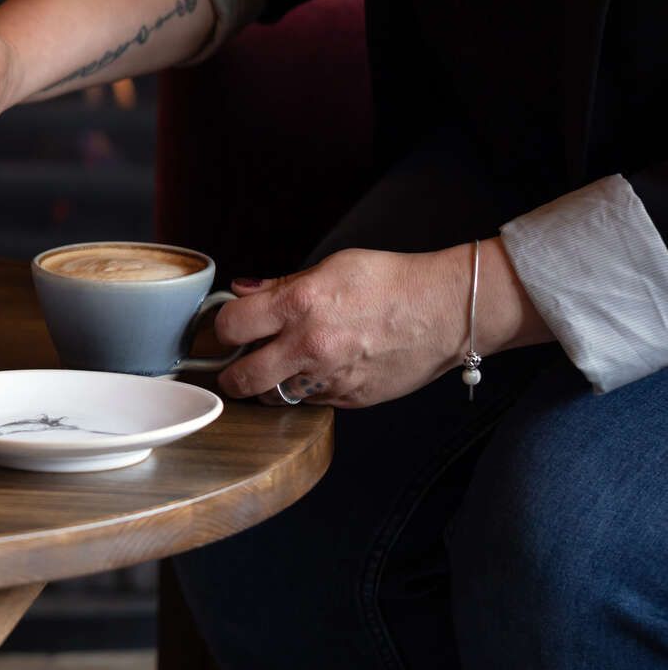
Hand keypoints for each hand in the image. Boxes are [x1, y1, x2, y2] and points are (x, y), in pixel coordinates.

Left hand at [212, 247, 469, 407]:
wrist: (446, 310)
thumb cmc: (392, 281)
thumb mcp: (331, 267)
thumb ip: (281, 284)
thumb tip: (244, 291)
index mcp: (298, 305)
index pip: (230, 326)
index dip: (224, 327)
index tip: (230, 329)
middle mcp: (309, 346)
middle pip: (241, 378)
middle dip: (231, 375)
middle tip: (235, 368)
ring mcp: (330, 378)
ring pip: (275, 397)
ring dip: (269, 386)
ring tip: (279, 369)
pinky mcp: (351, 399)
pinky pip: (313, 401)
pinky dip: (308, 390)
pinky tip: (321, 371)